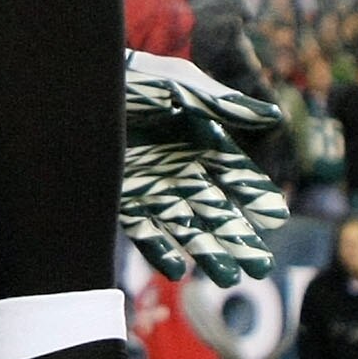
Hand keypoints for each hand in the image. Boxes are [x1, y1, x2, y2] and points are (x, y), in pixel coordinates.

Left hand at [121, 51, 288, 285]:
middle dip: (239, 239)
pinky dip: (159, 249)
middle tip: (261, 267)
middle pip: (216, 210)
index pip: (236, 176)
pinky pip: (144, 230)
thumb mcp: (180, 87)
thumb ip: (222, 105)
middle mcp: (181, 169)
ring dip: (207, 252)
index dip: (256, 197)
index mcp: (201, 142)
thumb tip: (274, 116)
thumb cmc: (136, 79)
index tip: (276, 219)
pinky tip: (177, 270)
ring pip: (186, 227)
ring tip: (228, 278)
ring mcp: (152, 186)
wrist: (81, 85)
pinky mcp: (122, 198)